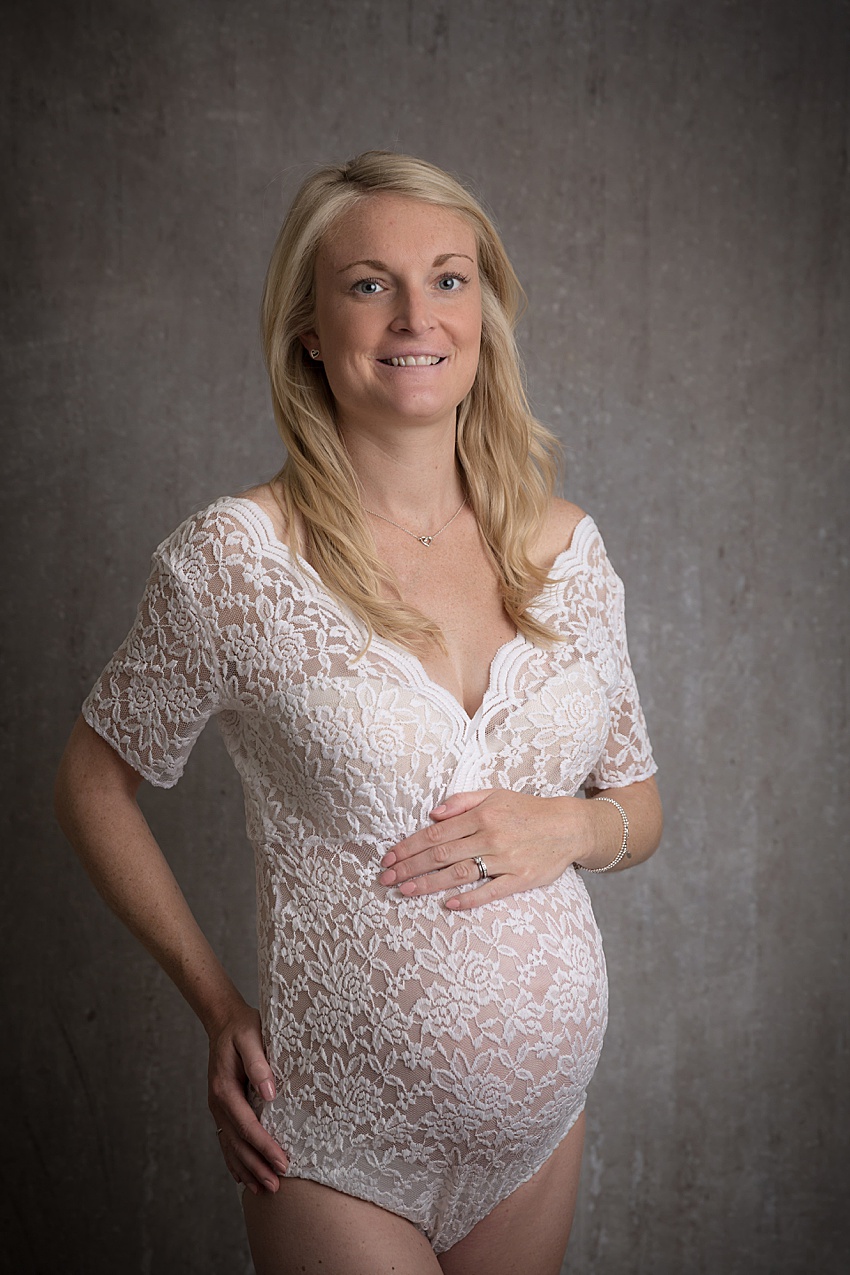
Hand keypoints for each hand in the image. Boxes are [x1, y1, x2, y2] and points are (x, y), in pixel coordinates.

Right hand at [207, 1001, 289, 1193]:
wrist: (224, 1021)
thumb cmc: (242, 1028)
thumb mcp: (252, 1038)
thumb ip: (260, 1064)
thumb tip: (271, 1093)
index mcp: (225, 1089)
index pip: (247, 1126)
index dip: (265, 1147)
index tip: (283, 1162)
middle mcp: (217, 1103)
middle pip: (237, 1143)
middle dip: (257, 1166)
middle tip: (276, 1187)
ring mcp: (217, 1108)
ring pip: (230, 1146)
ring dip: (246, 1169)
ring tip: (262, 1190)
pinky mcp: (222, 1108)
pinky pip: (226, 1140)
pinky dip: (234, 1160)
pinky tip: (242, 1176)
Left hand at [378, 789, 588, 910]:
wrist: (569, 826)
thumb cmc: (527, 810)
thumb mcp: (495, 794)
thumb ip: (462, 801)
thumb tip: (432, 813)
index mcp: (481, 816)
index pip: (436, 833)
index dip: (409, 846)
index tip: (389, 857)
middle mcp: (490, 836)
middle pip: (441, 854)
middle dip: (410, 867)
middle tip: (386, 878)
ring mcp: (506, 860)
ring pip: (460, 873)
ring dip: (429, 883)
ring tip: (405, 891)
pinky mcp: (521, 879)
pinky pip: (491, 891)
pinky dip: (469, 898)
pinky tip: (448, 904)